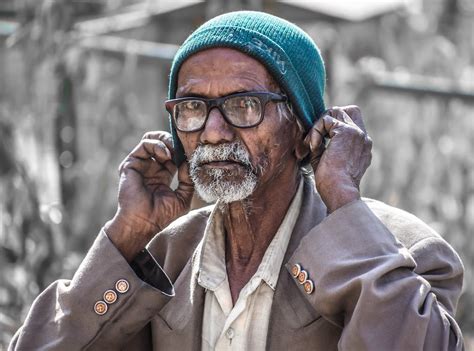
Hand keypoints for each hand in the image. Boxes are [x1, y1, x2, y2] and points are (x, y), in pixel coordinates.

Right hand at [105, 131, 193, 260]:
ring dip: (166, 141)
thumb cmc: (162, 215)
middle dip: (175, 142)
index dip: (183, 150)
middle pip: (162, 143)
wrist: (144, 223)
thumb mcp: (183, 198)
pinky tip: (166, 156)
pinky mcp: (131, 163)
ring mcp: (141, 165)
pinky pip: (145, 144)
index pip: (173, 153)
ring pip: (152, 139)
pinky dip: (158, 145)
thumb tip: (189, 163)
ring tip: (174, 151)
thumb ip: (188, 180)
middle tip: (184, 147)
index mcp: (163, 174)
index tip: (193, 151)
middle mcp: (151, 167)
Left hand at [304, 106, 371, 212]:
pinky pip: (326, 120)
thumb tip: (312, 135)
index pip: (352, 122)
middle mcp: (363, 137)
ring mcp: (357, 133)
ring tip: (312, 145)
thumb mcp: (328, 160)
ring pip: (335, 112)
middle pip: (347, 111)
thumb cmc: (330, 183)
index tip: (320, 141)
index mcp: (362, 146)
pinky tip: (314, 148)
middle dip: (328, 119)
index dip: (333, 125)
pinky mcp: (347, 131)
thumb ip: (324, 145)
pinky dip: (315, 131)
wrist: (338, 191)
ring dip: (319, 126)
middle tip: (315, 137)